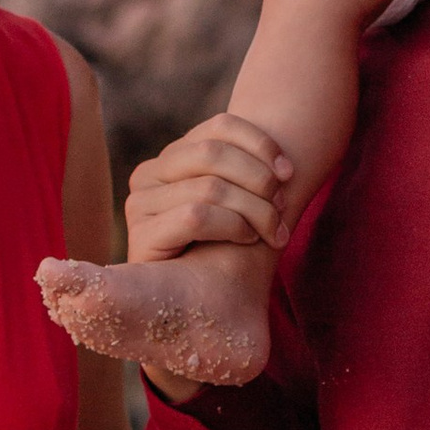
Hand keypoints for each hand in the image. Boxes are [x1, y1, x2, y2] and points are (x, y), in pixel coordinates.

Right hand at [123, 113, 291, 262]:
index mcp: (172, 156)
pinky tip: (248, 239)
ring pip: (209, 187)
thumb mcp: (237, 201)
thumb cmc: (223, 248)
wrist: (191, 303)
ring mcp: (139, 204)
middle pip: (213, 152)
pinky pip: (195, 216)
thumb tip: (285, 168)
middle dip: (259, 179)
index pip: (220, 126)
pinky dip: (232, 225)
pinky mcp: (141, 236)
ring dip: (254, 210)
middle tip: (283, 206)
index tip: (289, 172)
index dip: (261, 144)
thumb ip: (246, 172)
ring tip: (274, 232)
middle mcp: (149, 173)